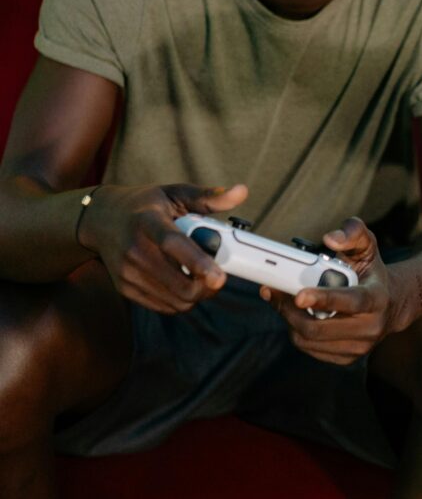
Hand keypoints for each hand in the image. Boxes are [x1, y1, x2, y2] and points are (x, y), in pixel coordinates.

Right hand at [78, 182, 247, 313]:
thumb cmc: (146, 205)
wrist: (102, 220)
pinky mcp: (125, 288)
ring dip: (197, 295)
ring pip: (175, 300)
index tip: (220, 277)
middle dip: (206, 286)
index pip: (172, 244)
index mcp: (147, 221)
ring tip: (204, 278)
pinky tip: (185, 283)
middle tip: (219, 276)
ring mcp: (127, 272)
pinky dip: (181, 300)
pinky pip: (164, 306)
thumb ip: (209, 196)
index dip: (197, 262)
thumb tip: (242, 192)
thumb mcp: (176, 193)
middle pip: (177, 283)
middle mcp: (133, 249)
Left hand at [261, 218, 393, 365]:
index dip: (324, 299)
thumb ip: (353, 232)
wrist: (391, 305)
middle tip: (274, 291)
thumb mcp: (367, 246)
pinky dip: (296, 330)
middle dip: (290, 310)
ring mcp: (358, 347)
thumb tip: (330, 238)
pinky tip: (298, 314)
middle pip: (319, 327)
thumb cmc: (371, 273)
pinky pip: (309, 348)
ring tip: (284, 300)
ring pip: (308, 340)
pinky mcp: (346, 358)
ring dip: (289, 319)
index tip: (300, 295)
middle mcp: (370, 327)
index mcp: (377, 298)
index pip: (351, 301)